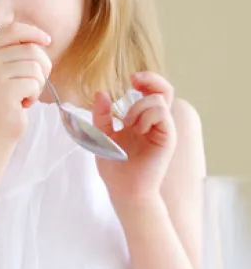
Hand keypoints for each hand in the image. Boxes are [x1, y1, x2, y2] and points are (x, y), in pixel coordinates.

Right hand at [0, 23, 52, 140]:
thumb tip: (44, 38)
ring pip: (36, 68)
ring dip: (39, 83)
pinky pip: (34, 84)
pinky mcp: (4, 91)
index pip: (14, 28)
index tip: (47, 41)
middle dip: (42, 67)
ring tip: (26, 92)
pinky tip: (23, 102)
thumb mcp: (14, 66)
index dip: (35, 32)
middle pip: (32, 50)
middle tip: (32, 81)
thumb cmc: (13, 93)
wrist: (0, 124)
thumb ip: (23, 49)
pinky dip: (35, 95)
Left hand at [93, 72, 176, 201]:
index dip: (146, 81)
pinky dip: (146, 116)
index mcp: (140, 120)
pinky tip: (136, 129)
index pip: (151, 93)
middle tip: (134, 80)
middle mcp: (154, 123)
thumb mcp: (101, 136)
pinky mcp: (168, 138)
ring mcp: (163, 129)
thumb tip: (102, 92)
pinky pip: (162, 114)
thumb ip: (102, 115)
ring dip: (138, 107)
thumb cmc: (114, 167)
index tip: (131, 79)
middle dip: (151, 79)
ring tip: (128, 125)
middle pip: (164, 90)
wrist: (124, 189)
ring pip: (159, 100)